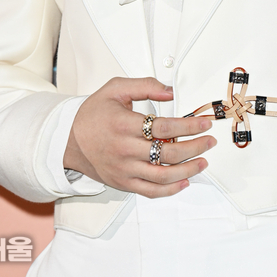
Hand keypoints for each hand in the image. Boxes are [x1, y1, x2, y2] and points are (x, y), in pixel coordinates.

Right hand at [63, 77, 215, 197]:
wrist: (67, 140)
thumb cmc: (92, 114)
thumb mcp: (115, 89)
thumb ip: (145, 85)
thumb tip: (170, 91)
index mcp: (124, 124)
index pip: (164, 128)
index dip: (189, 127)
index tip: (204, 123)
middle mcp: (125, 149)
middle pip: (169, 153)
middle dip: (195, 147)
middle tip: (209, 141)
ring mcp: (124, 169)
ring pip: (163, 175)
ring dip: (188, 169)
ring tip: (203, 161)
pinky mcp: (123, 183)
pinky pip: (150, 191)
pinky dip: (170, 189)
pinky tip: (184, 181)